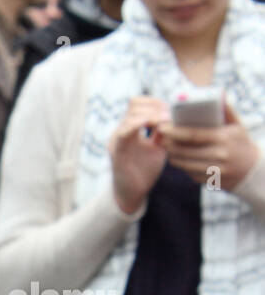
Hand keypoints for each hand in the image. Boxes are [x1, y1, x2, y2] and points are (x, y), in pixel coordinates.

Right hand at [109, 96, 170, 215]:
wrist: (133, 192)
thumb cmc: (145, 170)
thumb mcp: (159, 146)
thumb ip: (164, 131)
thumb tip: (178, 116)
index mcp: (131, 128)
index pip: (140, 102)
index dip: (156, 102)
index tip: (172, 111)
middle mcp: (122, 130)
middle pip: (135, 103)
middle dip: (155, 106)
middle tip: (170, 117)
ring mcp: (117, 139)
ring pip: (131, 114)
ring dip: (151, 114)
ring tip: (165, 122)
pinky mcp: (116, 150)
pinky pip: (124, 131)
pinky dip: (138, 124)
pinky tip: (154, 125)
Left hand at [160, 101, 261, 192]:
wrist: (252, 170)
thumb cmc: (240, 142)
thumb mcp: (237, 125)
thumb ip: (227, 110)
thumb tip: (218, 94)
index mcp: (223, 138)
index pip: (193, 134)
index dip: (175, 132)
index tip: (162, 128)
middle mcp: (218, 155)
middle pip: (184, 151)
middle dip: (169, 144)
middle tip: (160, 138)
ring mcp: (214, 170)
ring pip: (183, 163)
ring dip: (172, 155)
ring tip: (167, 147)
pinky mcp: (208, 181)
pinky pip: (188, 172)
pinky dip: (182, 165)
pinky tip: (179, 158)